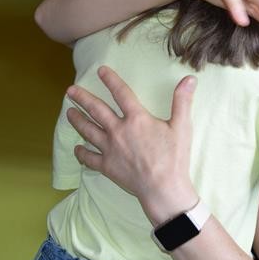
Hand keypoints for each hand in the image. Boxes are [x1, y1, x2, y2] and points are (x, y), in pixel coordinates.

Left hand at [67, 66, 199, 224]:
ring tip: (69, 112)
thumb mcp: (182, 126)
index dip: (111, 80)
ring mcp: (110, 149)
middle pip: (96, 110)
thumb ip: (182, 101)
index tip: (101, 70)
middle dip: (82, 98)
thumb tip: (190, 79)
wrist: (163, 188)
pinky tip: (76, 148)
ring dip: (77, 120)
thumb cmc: (174, 158)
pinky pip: (89, 158)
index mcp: (137, 119)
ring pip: (88, 131)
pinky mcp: (107, 166)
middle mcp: (119, 131)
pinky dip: (81, 152)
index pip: (121, 93)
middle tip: (70, 90)